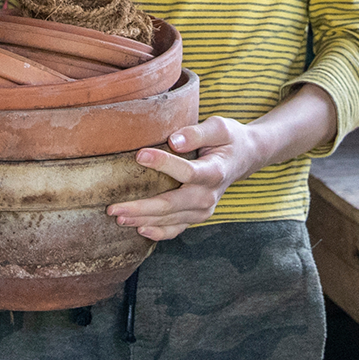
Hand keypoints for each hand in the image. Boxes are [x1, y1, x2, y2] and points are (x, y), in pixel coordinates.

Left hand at [109, 116, 267, 241]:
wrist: (245, 158)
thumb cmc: (229, 139)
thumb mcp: (219, 128)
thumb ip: (196, 133)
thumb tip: (174, 140)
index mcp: (214, 172)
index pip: (186, 171)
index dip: (162, 163)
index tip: (139, 154)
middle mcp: (208, 195)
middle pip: (171, 205)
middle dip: (141, 207)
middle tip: (114, 207)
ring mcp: (204, 209)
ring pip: (170, 220)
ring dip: (143, 220)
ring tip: (118, 218)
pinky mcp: (198, 215)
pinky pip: (177, 229)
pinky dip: (159, 232)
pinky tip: (140, 230)